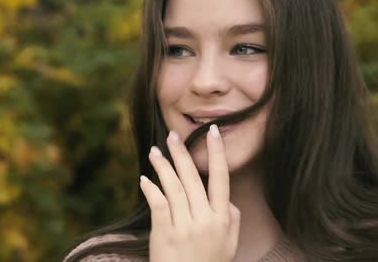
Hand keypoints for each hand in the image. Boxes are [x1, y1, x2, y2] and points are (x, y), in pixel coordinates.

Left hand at [139, 125, 239, 261]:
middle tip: (172, 136)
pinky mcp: (165, 235)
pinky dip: (151, 190)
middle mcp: (205, 220)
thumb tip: (226, 198)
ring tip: (155, 151)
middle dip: (182, 154)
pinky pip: (158, 205)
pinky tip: (145, 179)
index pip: (221, 178)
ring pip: (174, 188)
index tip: (212, 132)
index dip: (217, 153)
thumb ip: (232, 219)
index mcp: (222, 219)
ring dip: (163, 167)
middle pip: (193, 178)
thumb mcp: (230, 245)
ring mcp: (185, 227)